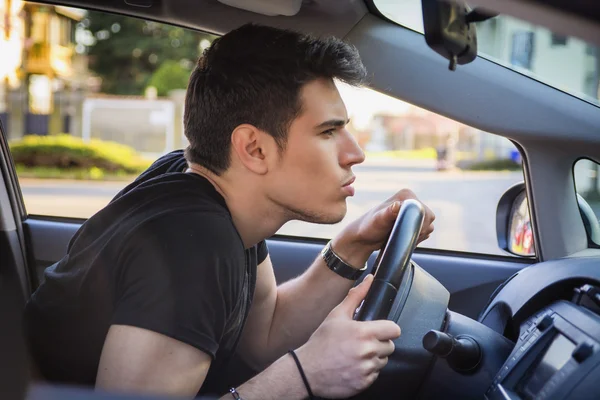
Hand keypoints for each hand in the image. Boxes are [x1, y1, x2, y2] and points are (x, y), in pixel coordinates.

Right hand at [295, 275, 400, 397]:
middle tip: (362, 342)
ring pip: (382, 361)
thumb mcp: (337, 315)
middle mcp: (368, 351)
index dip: (388, 329)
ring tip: (355, 354)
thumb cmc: (321, 342)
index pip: (394, 330)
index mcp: (364, 333)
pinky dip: (366, 372)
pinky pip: (375, 375)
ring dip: (373, 358)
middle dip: (379, 343)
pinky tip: (352, 366)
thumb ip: (356, 296)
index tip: (379, 330)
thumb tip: (369, 281)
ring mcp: (367, 369)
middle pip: (390, 346)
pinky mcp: (364, 383)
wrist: (307, 370)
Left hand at [333, 189, 434, 265]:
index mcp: (405, 195)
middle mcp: (411, 201)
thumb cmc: (368, 227)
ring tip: (400, 236)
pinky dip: (418, 237)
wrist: (364, 238)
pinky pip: (425, 231)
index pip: (424, 209)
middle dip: (419, 229)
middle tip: (402, 235)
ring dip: (418, 234)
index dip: (420, 223)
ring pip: (428, 225)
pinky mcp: (414, 222)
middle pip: (429, 217)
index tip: (407, 231)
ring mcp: (413, 212)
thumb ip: (388, 212)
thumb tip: (398, 205)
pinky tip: (404, 238)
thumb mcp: (378, 220)